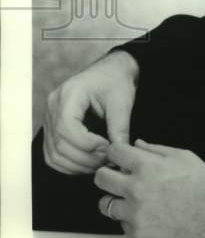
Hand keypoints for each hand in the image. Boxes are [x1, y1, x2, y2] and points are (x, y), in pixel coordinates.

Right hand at [43, 50, 138, 174]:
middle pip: (59, 144)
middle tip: (108, 160)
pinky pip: (53, 155)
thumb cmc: (115, 82)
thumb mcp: (122, 101)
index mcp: (69, 94)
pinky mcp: (52, 129)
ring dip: (78, 165)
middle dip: (85, 158)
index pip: (67, 128)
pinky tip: (88, 163)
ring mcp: (49, 118)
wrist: (110, 72)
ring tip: (100, 162)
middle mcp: (53, 106)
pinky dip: (69, 165)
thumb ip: (120, 128)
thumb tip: (119, 153)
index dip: (87, 145)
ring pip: (54, 154)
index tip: (108, 149)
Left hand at [94, 140, 204, 237]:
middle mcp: (136, 189)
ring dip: (116, 201)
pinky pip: (123, 225)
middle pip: (101, 178)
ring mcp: (135, 214)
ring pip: (106, 205)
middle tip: (118, 180)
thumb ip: (157, 150)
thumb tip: (137, 144)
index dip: (116, 154)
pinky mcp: (138, 235)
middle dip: (107, 176)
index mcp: (147, 166)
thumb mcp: (185, 158)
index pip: (113, 152)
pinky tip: (150, 218)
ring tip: (132, 202)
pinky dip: (132, 221)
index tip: (120, 160)